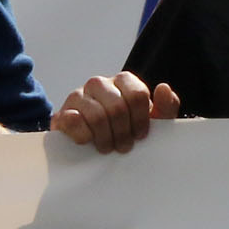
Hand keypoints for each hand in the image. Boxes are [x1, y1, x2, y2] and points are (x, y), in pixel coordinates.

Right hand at [53, 73, 180, 153]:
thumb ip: (165, 106)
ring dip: (105, 138)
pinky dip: (84, 136)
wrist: (89, 143)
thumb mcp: (151, 120)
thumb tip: (163, 88)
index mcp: (124, 81)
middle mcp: (100, 83)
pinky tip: (89, 142)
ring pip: (98, 116)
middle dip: (123, 133)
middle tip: (123, 147)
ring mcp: (79, 95)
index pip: (137, 95)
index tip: (140, 136)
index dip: (140, 120)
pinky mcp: (63, 112)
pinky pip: (74, 121)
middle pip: (118, 107)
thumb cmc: (124, 128)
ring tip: (107, 147)